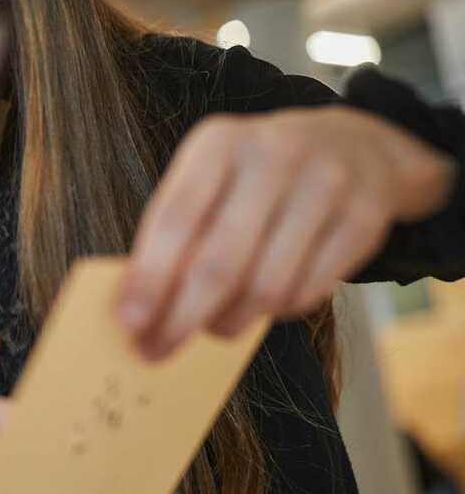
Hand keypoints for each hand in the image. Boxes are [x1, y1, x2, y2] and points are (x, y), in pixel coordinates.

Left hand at [120, 106, 455, 358]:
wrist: (353, 146)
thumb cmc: (256, 177)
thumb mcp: (210, 180)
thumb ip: (175, 233)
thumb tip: (137, 306)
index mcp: (219, 142)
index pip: (175, 218)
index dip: (150, 277)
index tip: (128, 324)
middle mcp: (274, 155)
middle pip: (221, 262)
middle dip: (181, 317)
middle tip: (156, 351)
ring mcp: (326, 184)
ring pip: (268, 285)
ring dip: (231, 320)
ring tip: (216, 327)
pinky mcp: (364, 217)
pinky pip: (311, 290)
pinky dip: (279, 311)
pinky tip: (265, 305)